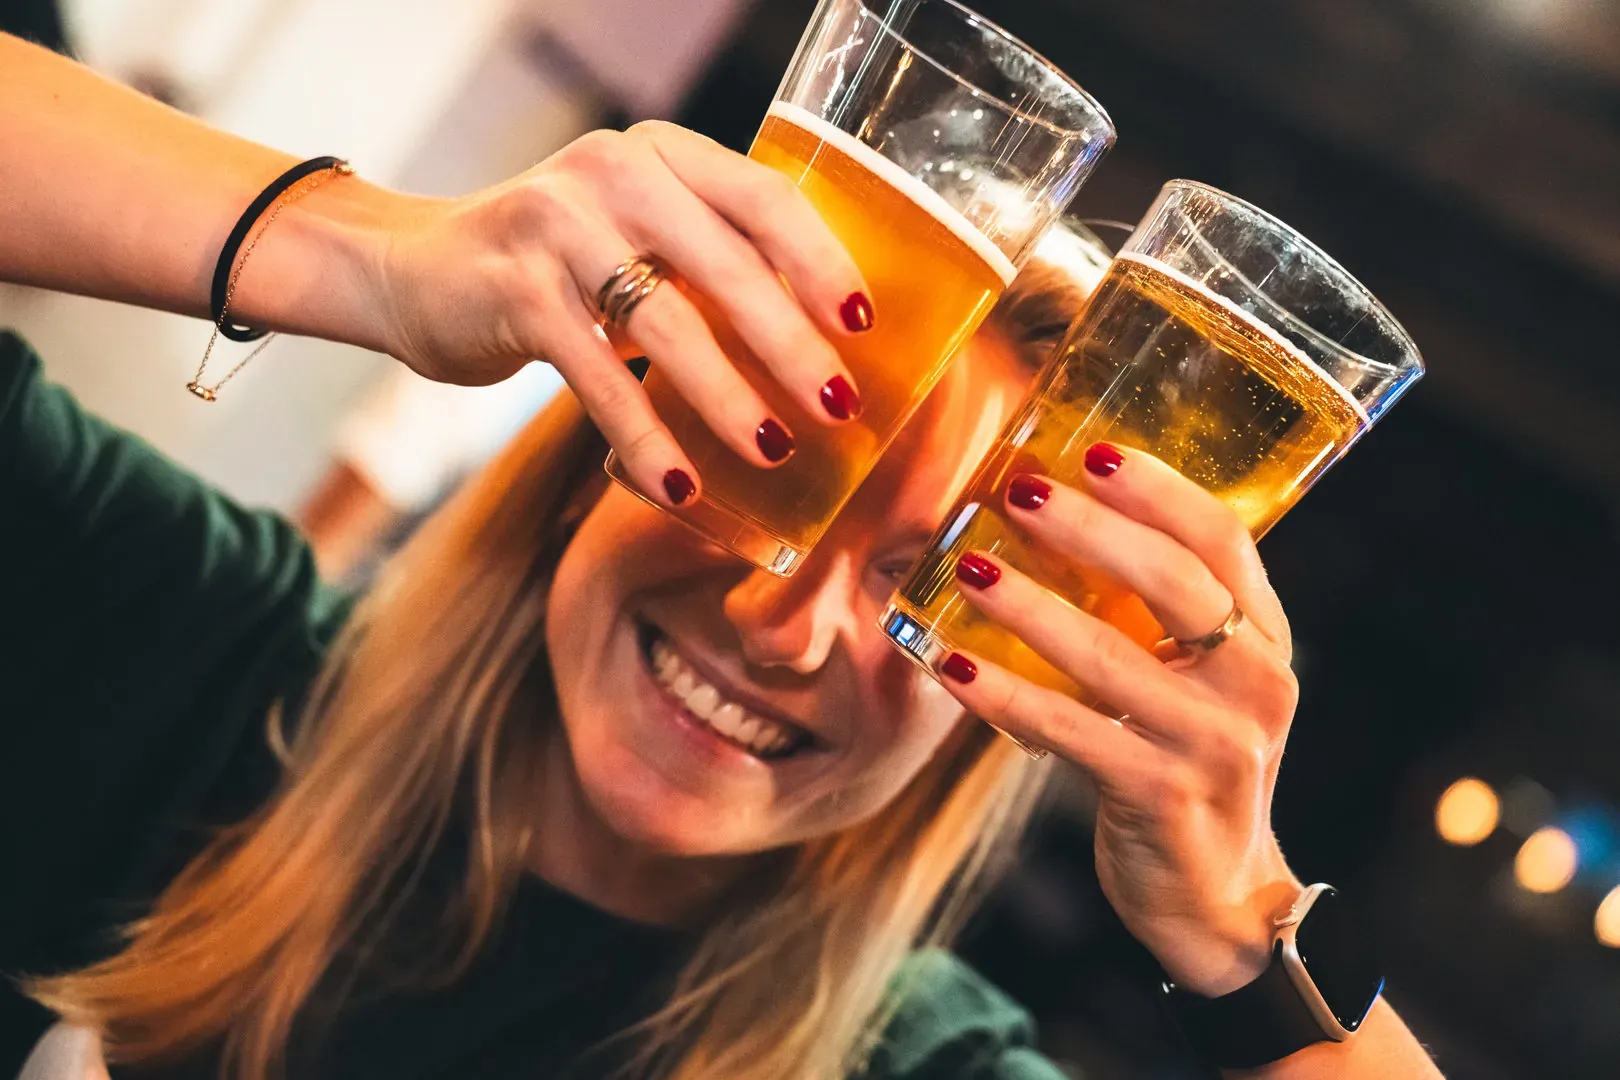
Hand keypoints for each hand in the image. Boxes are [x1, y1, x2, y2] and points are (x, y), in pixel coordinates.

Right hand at [372, 121, 870, 505]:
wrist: (413, 269)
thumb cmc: (551, 264)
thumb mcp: (631, 234)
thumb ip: (705, 259)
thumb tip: (814, 343)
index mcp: (660, 155)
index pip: (763, 196)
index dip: (821, 262)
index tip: (863, 326)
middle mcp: (613, 174)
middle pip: (726, 263)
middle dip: (790, 345)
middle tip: (836, 408)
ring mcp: (557, 227)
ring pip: (666, 322)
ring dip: (725, 396)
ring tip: (771, 451)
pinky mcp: (516, 291)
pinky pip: (595, 375)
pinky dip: (641, 435)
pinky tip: (675, 484)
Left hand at [937, 445, 1304, 996]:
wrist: (1218, 901)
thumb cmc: (1188, 769)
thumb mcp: (1199, 686)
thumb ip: (1159, 619)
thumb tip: (1055, 526)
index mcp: (1263, 640)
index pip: (1224, 540)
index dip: (1159, 488)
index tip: (1092, 449)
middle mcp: (1253, 682)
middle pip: (1172, 582)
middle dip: (1089, 529)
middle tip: (1017, 490)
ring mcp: (1213, 742)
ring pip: (1108, 655)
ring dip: (1028, 605)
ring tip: (967, 566)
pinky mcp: (1161, 793)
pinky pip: (1066, 729)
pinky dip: (1001, 694)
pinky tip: (946, 667)